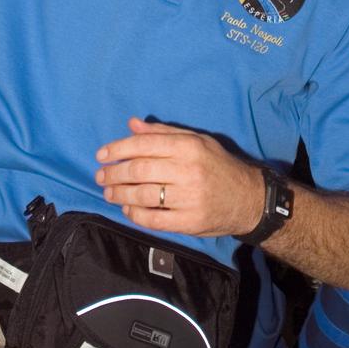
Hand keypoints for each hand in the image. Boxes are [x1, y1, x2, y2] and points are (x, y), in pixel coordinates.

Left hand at [95, 117, 264, 236]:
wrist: (248, 198)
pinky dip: (135, 215)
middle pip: (140, 170)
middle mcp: (187, 170)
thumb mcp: (196, 140)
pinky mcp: (189, 222)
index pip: (144, 145)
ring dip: (120, 194)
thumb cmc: (218, 165)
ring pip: (143, 195)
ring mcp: (189, 198)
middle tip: (100, 175)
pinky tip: (127, 210)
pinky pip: (154, 220)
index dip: (118, 149)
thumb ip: (163, 133)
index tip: (101, 154)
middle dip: (114, 173)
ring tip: (108, 192)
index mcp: (188, 146)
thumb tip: (132, 124)